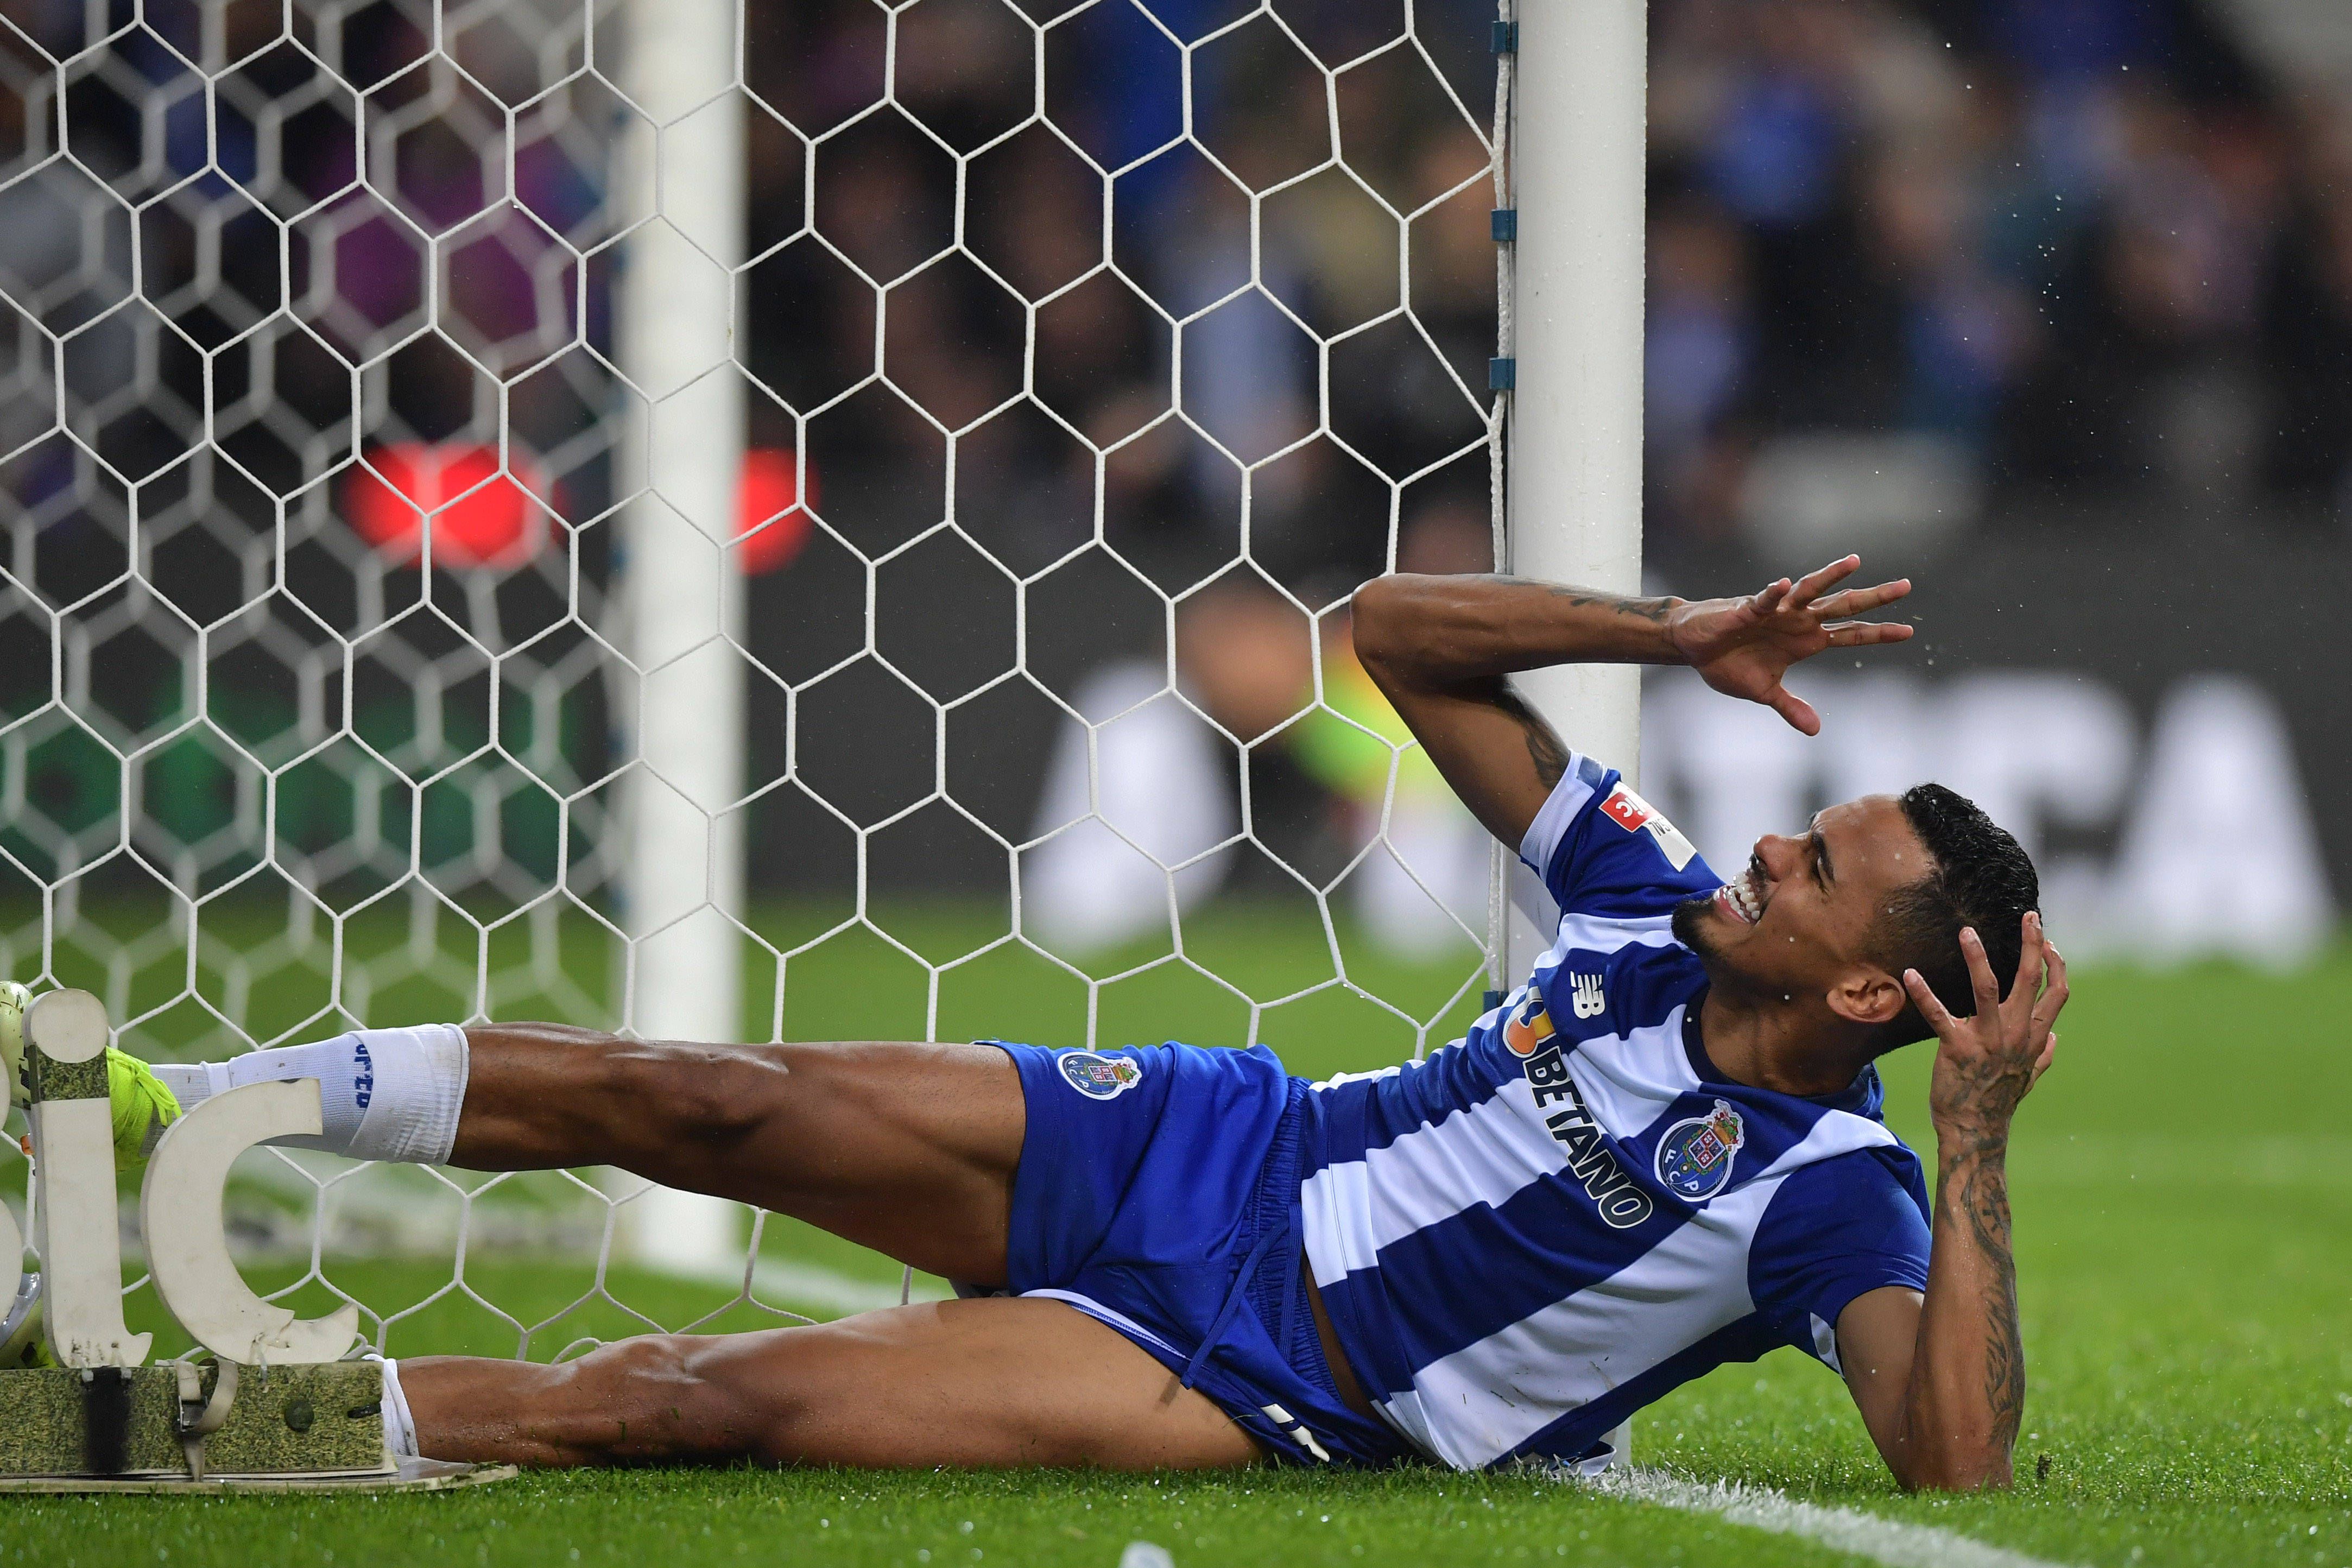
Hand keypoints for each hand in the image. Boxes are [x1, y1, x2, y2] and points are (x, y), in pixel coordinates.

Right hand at [1665, 555, 1913, 733]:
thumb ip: (1791, 707)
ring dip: (1831, 576)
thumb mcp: (1763, 692)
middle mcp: (1798, 621)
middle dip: (1873, 597)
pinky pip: (1763, 600)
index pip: (1849, 634)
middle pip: (1843, 606)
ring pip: (1810, 590)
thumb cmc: (1729, 664)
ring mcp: (1776, 612)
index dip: (1878, 634)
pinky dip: (1773, 593)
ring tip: (1855, 562)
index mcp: (1805, 641)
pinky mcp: (1748, 609)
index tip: (1909, 632)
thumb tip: (1815, 730)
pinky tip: (1784, 584)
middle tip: (1907, 586)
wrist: (1694, 648)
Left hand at [1908, 912, 2067, 1141]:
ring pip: (1988, 988)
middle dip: (2032, 945)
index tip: (2048, 941)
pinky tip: (1911, 973)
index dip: (2056, 965)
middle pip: (2030, 980)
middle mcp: (2016, 1034)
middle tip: (2029, 916)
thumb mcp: (2029, 1076)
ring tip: (1967, 931)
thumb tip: (2055, 1037)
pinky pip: (1939, 1015)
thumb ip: (2044, 1054)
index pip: (2056, 993)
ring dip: (1978, 957)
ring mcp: (1988, 1040)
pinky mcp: (1957, 1048)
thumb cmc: (1998, 1099)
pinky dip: (1924, 993)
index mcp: (2034, 1037)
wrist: (1975, 1129)